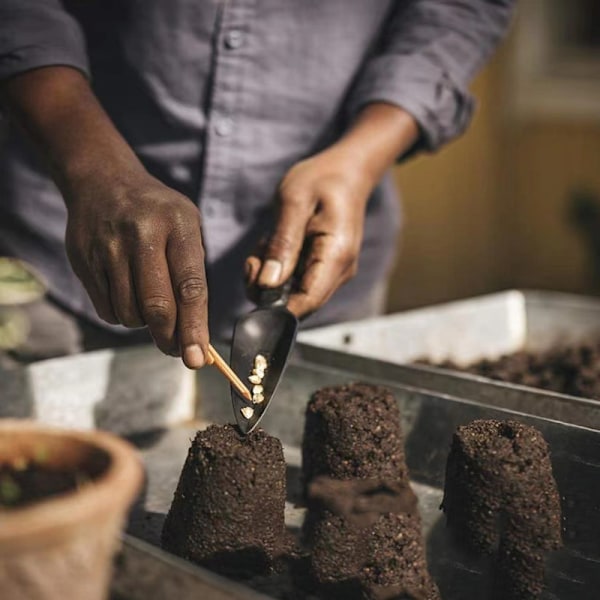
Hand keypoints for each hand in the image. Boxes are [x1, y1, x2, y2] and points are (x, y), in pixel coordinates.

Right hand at [65, 171, 208, 366]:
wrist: (103, 182)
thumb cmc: (159, 215)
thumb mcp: (187, 227)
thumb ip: (193, 275)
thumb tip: (194, 334)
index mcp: (178, 224)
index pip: (190, 286)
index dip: (194, 327)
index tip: (197, 358)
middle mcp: (142, 234)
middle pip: (157, 306)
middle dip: (169, 338)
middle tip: (176, 350)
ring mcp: (109, 247)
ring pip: (130, 313)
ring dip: (144, 325)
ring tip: (151, 306)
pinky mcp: (84, 260)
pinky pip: (107, 310)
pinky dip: (122, 316)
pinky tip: (128, 296)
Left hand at [245, 103, 418, 317]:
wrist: (347, 171)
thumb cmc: (322, 179)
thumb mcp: (293, 202)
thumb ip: (281, 244)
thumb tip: (267, 285)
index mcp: (336, 256)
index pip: (306, 303)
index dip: (275, 308)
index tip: (252, 283)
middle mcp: (339, 272)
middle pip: (296, 303)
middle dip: (266, 287)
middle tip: (256, 256)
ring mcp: (332, 273)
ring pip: (291, 294)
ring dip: (269, 275)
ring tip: (268, 242)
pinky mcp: (323, 270)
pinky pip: (294, 283)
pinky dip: (277, 269)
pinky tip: (276, 245)